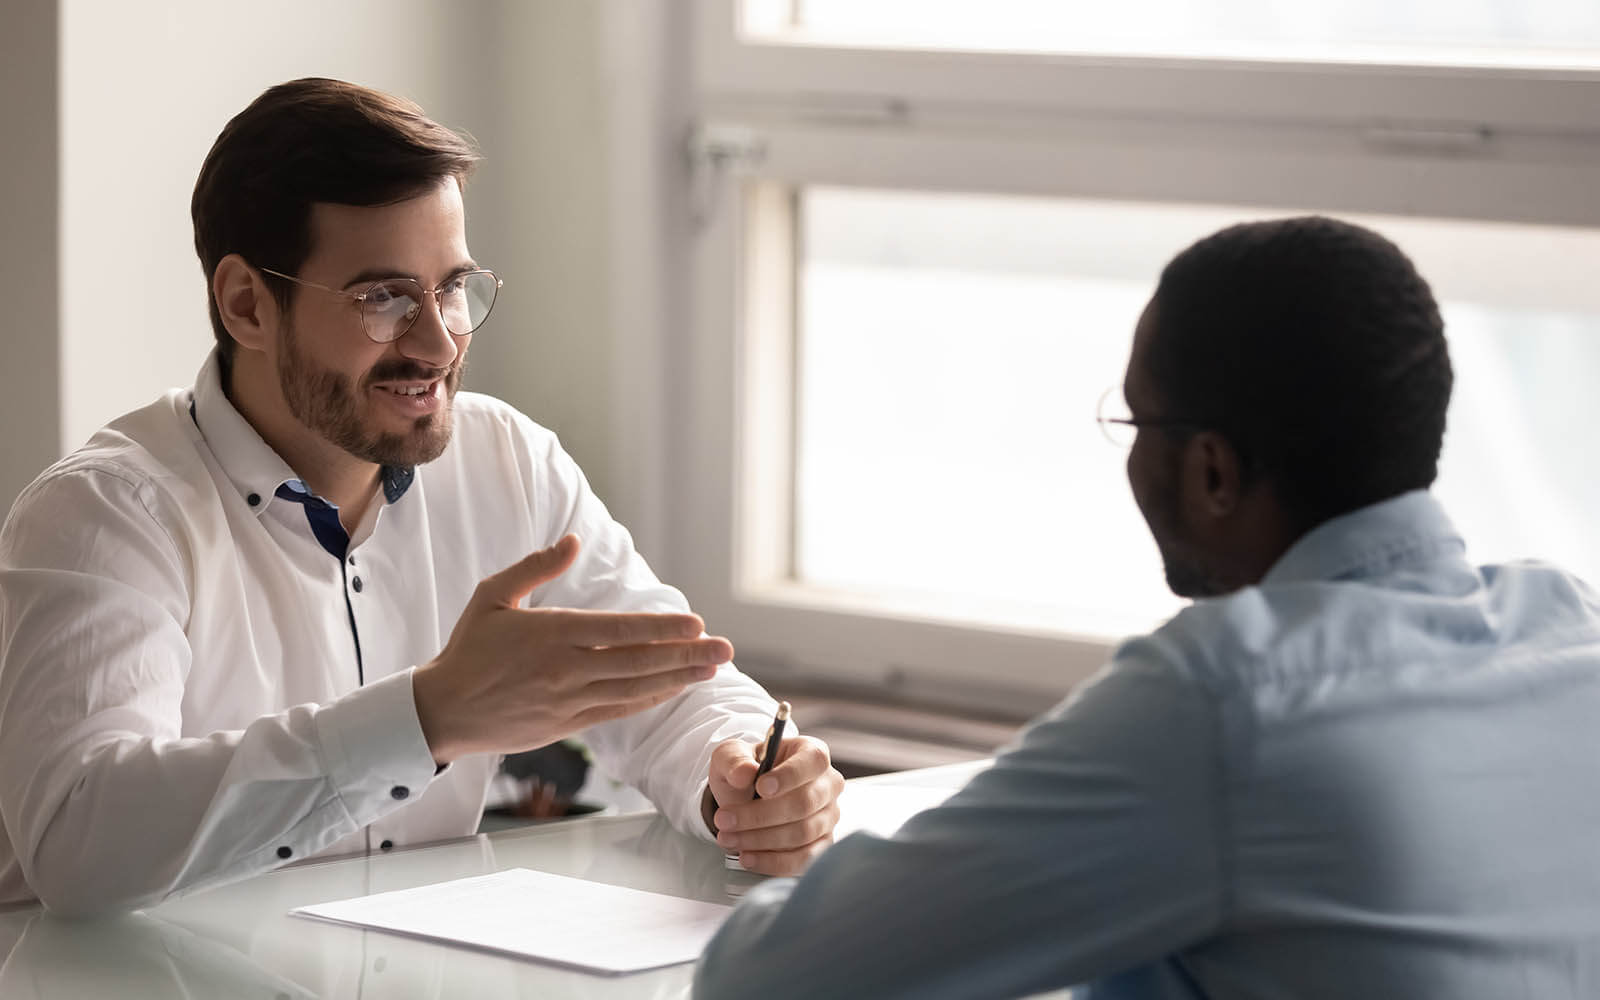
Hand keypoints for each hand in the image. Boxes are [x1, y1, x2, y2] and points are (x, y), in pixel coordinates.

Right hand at [413, 535, 733, 763]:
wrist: (442, 711)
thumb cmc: (468, 648)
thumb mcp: (493, 596)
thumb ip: (536, 567)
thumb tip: (574, 540)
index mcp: (551, 634)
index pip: (619, 631)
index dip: (661, 629)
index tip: (696, 624)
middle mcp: (565, 670)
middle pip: (638, 662)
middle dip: (686, 655)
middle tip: (725, 649)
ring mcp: (569, 701)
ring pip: (634, 690)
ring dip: (677, 679)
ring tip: (711, 669)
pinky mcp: (568, 725)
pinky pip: (618, 711)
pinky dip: (649, 700)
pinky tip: (673, 689)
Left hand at [706, 734, 842, 875]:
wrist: (744, 797)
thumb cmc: (745, 772)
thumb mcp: (730, 757)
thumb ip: (734, 761)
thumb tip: (744, 773)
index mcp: (811, 753)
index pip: (813, 761)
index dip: (789, 775)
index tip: (761, 787)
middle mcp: (827, 784)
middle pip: (804, 803)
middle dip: (760, 815)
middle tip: (725, 819)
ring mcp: (828, 816)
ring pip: (802, 833)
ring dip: (761, 840)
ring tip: (728, 838)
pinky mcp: (821, 845)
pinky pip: (804, 859)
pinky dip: (773, 862)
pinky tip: (748, 857)